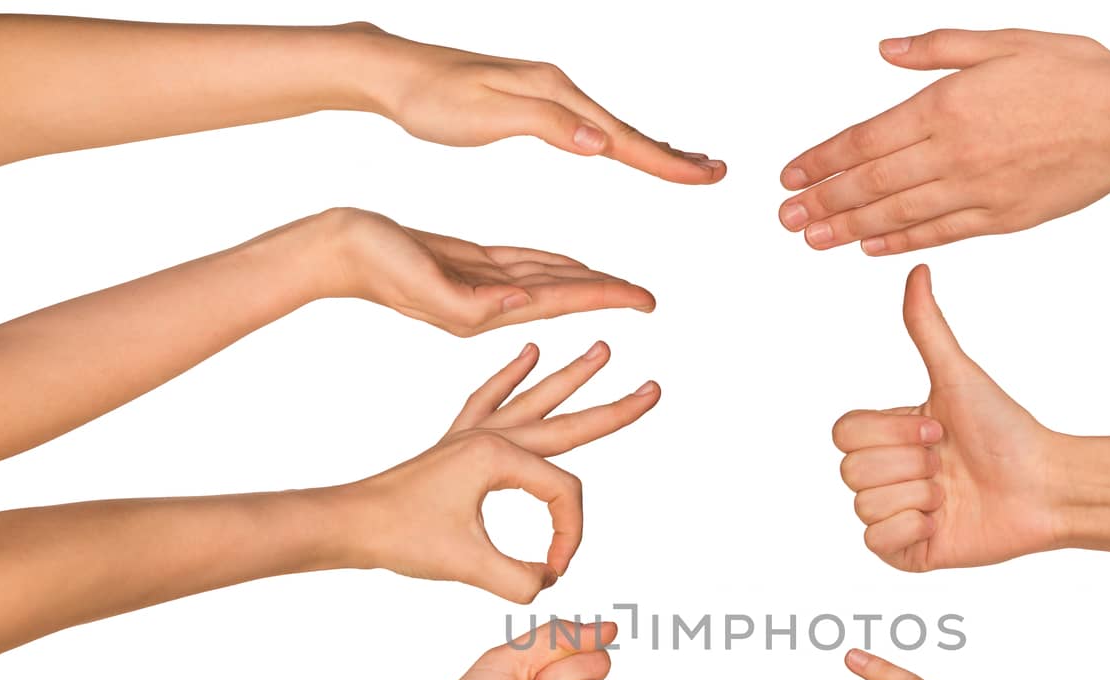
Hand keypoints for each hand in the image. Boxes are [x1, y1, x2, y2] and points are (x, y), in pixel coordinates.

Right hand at [323, 208, 654, 334]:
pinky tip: (572, 267)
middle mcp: (488, 305)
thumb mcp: (423, 283)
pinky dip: (552, 266)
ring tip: (621, 286)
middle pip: (563, 296)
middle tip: (649, 297)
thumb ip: (471, 304)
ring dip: (584, 282)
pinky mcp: (467, 269)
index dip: (605, 298)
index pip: (561, 302)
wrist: (334, 251)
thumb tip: (518, 305)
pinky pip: (522, 267)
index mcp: (483, 311)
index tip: (645, 301)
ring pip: (546, 282)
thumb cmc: (373, 265)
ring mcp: (479, 288)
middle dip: (606, 295)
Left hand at [346, 341, 657, 600]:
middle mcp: (490, 436)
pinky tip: (529, 354)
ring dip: (569, 376)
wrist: (348, 522)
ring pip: (534, 399)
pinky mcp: (456, 443)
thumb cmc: (400, 538)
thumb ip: (518, 579)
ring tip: (600, 349)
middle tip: (654, 391)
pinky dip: (511, 376)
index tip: (551, 572)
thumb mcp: (467, 566)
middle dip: (614, 410)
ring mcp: (472, 435)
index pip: (563, 494)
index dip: (568, 536)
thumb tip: (545, 582)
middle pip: (568, 422)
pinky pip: (490, 399)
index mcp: (498, 457)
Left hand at [376, 37, 725, 183]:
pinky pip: (590, 126)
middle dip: (672, 154)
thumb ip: (547, 127)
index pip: (621, 137)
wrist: (394, 74)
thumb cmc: (432, 98)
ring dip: (652, 148)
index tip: (704, 177)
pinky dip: (617, 140)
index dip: (665, 162)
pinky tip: (620, 146)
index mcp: (554, 95)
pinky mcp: (533, 103)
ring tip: (685, 163)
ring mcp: (547, 95)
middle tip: (715, 172)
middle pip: (628, 130)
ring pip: (612, 128)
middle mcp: (558, 90)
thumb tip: (602, 143)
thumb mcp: (487, 115)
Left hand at [778, 29, 1109, 252]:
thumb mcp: (1003, 41)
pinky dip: (899, 240)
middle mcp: (955, 151)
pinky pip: (938, 232)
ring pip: (897, 213)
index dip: (824, 159)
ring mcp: (977, 189)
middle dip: (823, 200)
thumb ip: (939, 48)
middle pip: (871, 182)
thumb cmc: (1073, 74)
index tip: (792, 174)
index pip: (867, 137)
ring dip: (848, 227)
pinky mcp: (1000, 218)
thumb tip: (885, 51)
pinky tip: (868, 247)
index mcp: (949, 104)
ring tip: (812, 239)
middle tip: (785, 217)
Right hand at [833, 266, 1066, 571]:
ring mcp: (895, 516)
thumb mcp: (958, 377)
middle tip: (948, 465)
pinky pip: (876, 541)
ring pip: (865, 505)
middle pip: (852, 471)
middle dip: (909, 465)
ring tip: (952, 494)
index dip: (891, 433)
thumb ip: (927, 328)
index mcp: (889, 436)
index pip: (844, 433)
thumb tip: (918, 272)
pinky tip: (945, 522)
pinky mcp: (907, 553)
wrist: (1043, 483)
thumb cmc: (1007, 431)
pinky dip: (914, 529)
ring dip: (919, 496)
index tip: (937, 432)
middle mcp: (886, 475)